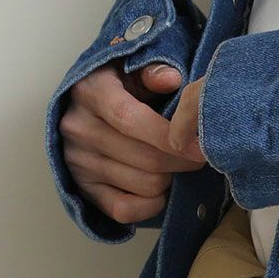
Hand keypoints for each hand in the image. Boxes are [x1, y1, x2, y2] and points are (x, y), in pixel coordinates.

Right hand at [58, 60, 206, 226]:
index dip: (170, 136)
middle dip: (182, 160)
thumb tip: (172, 80)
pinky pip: (124, 210)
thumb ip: (153, 71)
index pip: (131, 120)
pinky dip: (151, 204)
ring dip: (170, 179)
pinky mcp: (82, 188)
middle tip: (200, 154)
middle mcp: (79, 129)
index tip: (201, 146)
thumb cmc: (119, 83)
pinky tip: (160, 188)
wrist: (83, 105)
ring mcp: (78, 162)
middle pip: (146, 158)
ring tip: (176, 164)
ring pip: (144, 185)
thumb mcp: (133, 67)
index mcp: (91, 93)